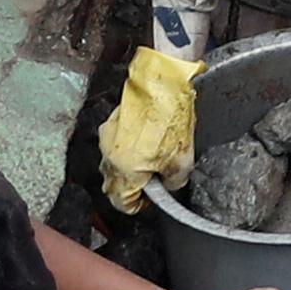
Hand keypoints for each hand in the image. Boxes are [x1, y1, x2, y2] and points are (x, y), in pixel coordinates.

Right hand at [97, 44, 200, 209]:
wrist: (162, 83)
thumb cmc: (170, 120)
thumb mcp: (183, 162)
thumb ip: (173, 182)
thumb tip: (169, 184)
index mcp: (123, 172)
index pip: (121, 203)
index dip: (138, 207)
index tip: (150, 202)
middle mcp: (109, 157)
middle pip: (115, 184)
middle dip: (132, 187)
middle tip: (152, 181)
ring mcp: (108, 137)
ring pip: (114, 164)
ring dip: (129, 167)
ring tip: (152, 159)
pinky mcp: (112, 121)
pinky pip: (116, 143)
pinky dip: (128, 148)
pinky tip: (147, 140)